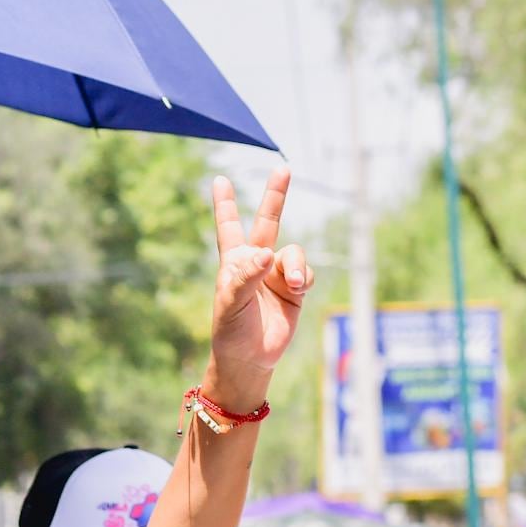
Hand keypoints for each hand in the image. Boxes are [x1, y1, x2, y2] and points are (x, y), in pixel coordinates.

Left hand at [202, 169, 311, 411]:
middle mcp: (257, 263)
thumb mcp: (231, 305)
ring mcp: (277, 274)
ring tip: (294, 284)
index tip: (219, 179)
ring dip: (297, 265)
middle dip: (276, 195)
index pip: (229, 227)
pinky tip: (298, 291)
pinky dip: (304, 279)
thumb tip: (266, 253)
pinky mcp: (295, 288)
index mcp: (234, 263)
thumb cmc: (232, 332)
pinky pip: (307, 272)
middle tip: (282, 168)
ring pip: (294, 252)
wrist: (251, 358)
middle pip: (268, 221)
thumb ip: (245, 278)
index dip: (225, 204)